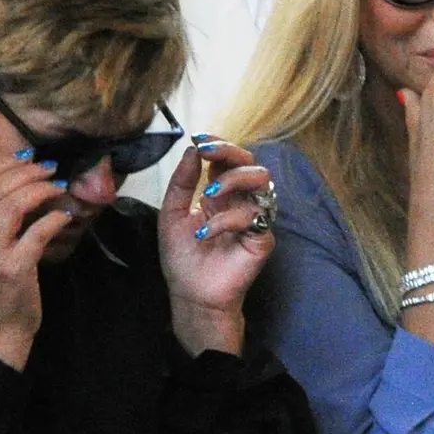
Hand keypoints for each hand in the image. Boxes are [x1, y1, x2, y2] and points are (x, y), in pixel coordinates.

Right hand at [0, 150, 69, 370]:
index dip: (2, 165)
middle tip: (49, 167)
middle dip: (25, 171)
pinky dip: (54, 218)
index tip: (26, 157)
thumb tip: (17, 187)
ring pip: (14, 205)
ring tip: (58, 185)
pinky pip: (37, 232)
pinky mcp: (13, 269)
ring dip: (41, 189)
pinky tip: (66, 216)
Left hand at [155, 137, 273, 355]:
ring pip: (262, 182)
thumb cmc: (182, 258)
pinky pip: (254, 216)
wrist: (190, 295)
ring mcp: (254, 218)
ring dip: (232, 179)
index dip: (217, 145)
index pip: (227, 160)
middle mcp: (240, 201)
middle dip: (229, 152)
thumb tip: (191, 150)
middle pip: (250, 163)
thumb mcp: (171, 215)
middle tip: (208, 152)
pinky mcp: (261, 238)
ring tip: (208, 193)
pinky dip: (227, 219)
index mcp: (219, 193)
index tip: (198, 138)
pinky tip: (205, 233)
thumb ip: (182, 182)